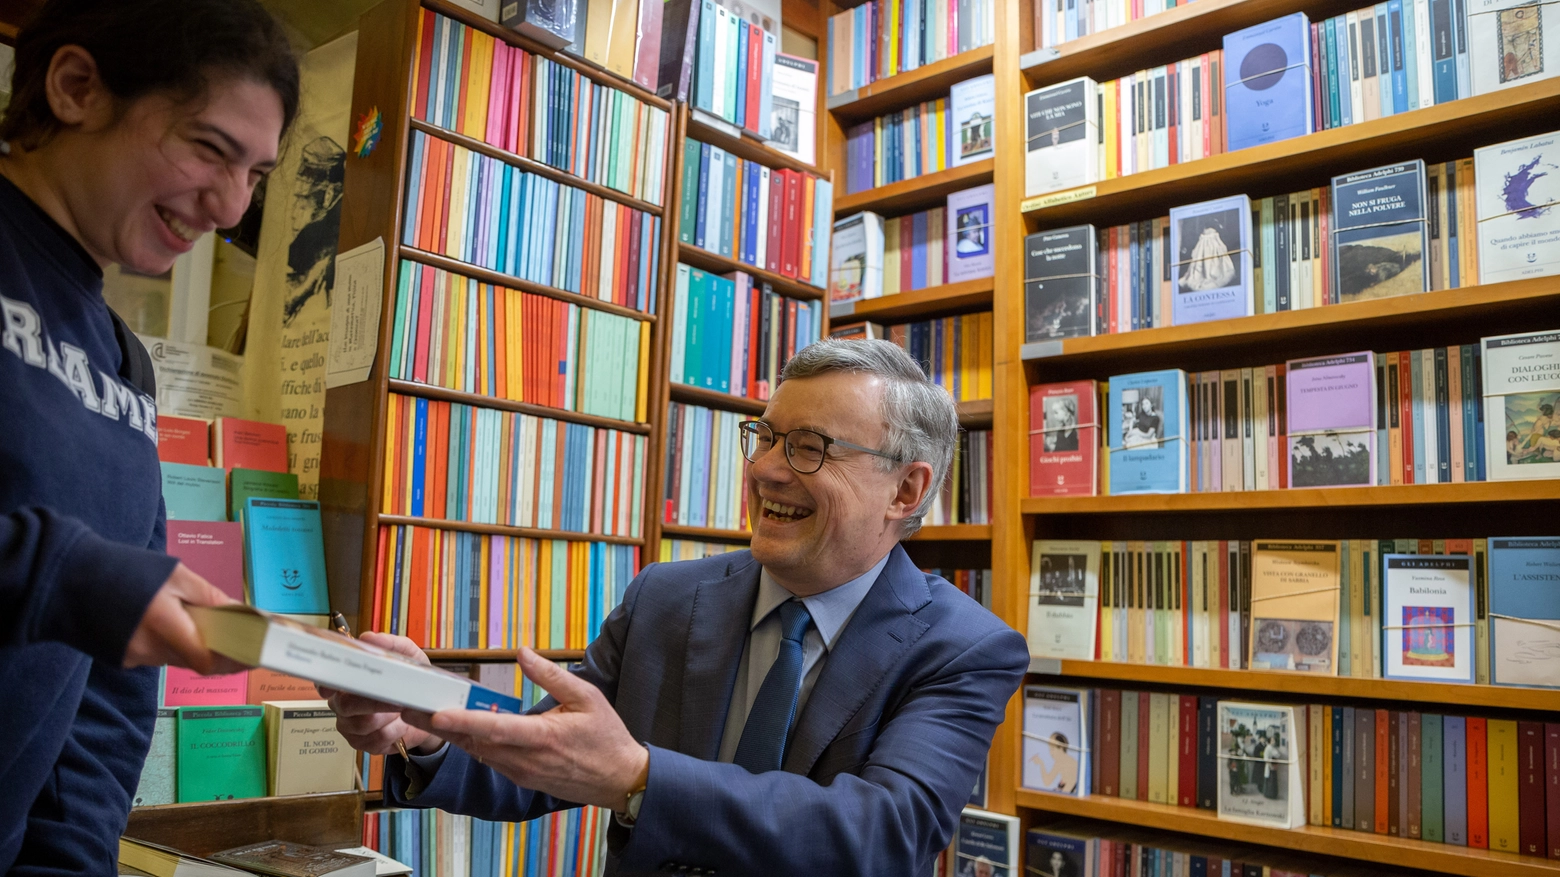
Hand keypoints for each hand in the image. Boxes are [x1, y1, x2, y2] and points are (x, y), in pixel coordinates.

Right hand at [123, 562, 242, 673]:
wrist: (71, 578)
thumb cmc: (127, 571)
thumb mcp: (175, 575)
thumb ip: (208, 596)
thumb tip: (239, 612)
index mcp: (164, 625)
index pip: (205, 660)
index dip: (231, 659)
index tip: (251, 653)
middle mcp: (149, 648)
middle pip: (195, 660)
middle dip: (220, 652)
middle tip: (243, 642)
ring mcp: (134, 657)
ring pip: (178, 659)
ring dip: (197, 647)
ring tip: (213, 629)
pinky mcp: (123, 658)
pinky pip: (159, 656)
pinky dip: (174, 645)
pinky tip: (177, 628)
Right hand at [320, 631, 441, 755]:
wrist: (428, 714)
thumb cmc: (411, 682)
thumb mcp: (409, 658)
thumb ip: (392, 645)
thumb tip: (369, 637)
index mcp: (347, 680)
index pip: (325, 680)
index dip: (325, 684)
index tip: (332, 687)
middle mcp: (342, 703)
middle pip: (346, 705)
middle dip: (374, 702)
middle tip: (398, 699)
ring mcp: (350, 725)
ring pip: (362, 724)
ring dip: (388, 717)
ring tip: (403, 709)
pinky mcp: (362, 744)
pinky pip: (374, 741)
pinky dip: (393, 733)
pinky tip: (401, 726)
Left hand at [403, 648, 648, 809]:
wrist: (619, 780)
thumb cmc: (606, 736)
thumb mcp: (586, 697)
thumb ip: (551, 676)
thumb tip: (522, 653)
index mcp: (541, 737)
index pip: (493, 729)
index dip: (462, 721)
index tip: (437, 712)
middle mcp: (525, 759)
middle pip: (473, 743)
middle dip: (439, 726)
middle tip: (409, 707)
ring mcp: (521, 773)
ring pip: (477, 752)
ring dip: (451, 735)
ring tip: (422, 715)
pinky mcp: (521, 779)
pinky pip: (489, 759)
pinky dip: (471, 743)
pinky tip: (456, 729)